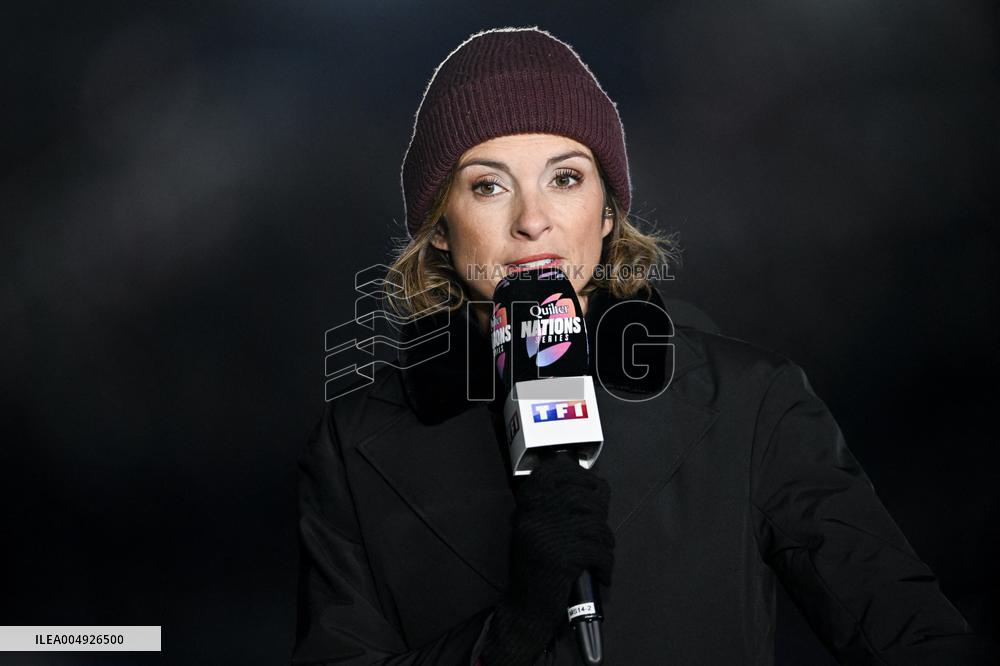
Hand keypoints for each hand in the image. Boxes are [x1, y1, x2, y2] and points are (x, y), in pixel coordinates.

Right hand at [481, 454, 613, 665]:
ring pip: (595, 525)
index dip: (581, 478)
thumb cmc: (536, 568)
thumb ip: (555, 506)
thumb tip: (594, 486)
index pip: (557, 473)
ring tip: (599, 555)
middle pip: (582, 497)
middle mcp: (535, 516)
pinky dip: (606, 563)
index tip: (594, 488)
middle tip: (599, 531)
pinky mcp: (565, 557)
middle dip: (599, 512)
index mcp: (527, 507)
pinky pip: (599, 550)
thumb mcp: (537, 529)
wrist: (526, 608)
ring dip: (605, 542)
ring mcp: (549, 535)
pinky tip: (601, 572)